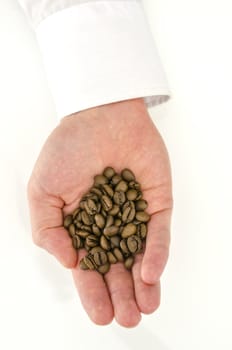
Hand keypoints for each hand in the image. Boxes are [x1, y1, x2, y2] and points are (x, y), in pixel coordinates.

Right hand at [27, 98, 172, 326]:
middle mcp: (110, 223)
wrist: (100, 116)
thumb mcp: (42, 192)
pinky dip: (156, 252)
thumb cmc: (68, 150)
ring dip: (142, 283)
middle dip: (121, 294)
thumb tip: (70, 262)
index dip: (93, 290)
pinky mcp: (155, 201)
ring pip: (141, 255)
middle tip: (126, 318)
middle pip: (117, 265)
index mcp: (82, 224)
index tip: (100, 315)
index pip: (89, 264)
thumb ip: (48, 230)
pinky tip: (150, 274)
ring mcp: (134, 213)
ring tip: (144, 308)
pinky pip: (158, 231)